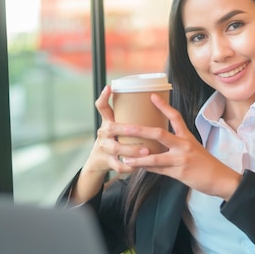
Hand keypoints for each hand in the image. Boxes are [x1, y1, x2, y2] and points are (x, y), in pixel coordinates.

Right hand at [73, 86, 149, 202]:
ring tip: (146, 151)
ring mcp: (104, 148)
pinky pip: (119, 165)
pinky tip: (140, 166)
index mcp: (107, 122)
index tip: (109, 87)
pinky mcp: (107, 162)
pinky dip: (130, 166)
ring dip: (131, 150)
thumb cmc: (116, 139)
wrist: (99, 161)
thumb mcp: (118, 127)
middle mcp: (103, 133)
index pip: (102, 107)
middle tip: (137, 129)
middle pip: (111, 128)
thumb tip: (155, 101)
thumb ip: (130, 118)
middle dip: (125, 129)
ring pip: (116, 148)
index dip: (103, 97)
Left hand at [120, 94, 241, 199]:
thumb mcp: (193, 149)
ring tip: (124, 157)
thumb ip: (177, 145)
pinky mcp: (179, 173)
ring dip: (138, 158)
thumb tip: (157, 144)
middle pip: (159, 134)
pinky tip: (136, 168)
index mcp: (187, 137)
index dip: (163, 106)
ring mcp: (181, 159)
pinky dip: (146, 169)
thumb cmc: (206, 164)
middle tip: (125, 127)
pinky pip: (158, 170)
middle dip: (140, 130)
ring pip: (154, 157)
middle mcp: (184, 145)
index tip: (152, 96)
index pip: (175, 117)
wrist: (220, 179)